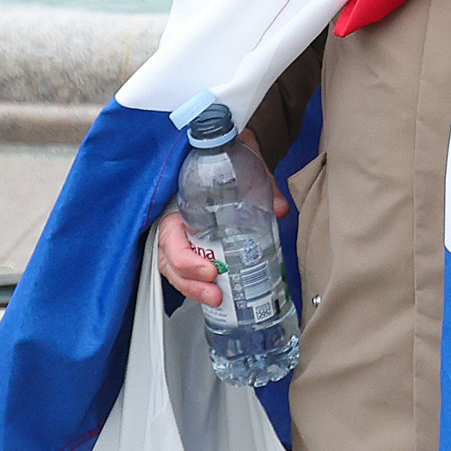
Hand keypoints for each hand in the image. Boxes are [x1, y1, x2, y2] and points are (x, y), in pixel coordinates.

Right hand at [158, 169, 290, 307]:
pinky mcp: (198, 246)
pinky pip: (191, 269)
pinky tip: (221, 294)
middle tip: (215, 292)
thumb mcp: (245, 166)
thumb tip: (281, 209)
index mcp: (179, 205)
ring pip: (177, 271)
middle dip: (190, 282)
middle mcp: (178, 224)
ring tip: (218, 299)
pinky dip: (202, 285)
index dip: (184, 259)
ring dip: (194, 289)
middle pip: (170, 262)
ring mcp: (185, 237)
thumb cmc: (229, 159)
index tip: (210, 270)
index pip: (169, 237)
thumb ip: (262, 185)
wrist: (231, 151)